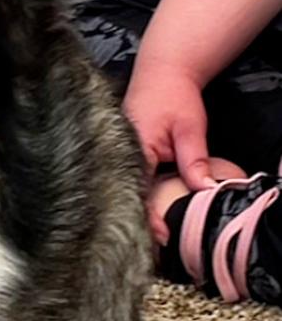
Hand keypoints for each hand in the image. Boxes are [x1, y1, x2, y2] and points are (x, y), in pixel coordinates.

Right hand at [123, 59, 214, 241]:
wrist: (161, 72)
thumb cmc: (173, 96)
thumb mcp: (190, 128)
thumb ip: (194, 160)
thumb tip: (204, 191)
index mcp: (132, 149)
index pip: (138, 192)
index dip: (149, 218)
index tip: (164, 238)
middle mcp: (116, 154)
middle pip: (125, 196)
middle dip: (138, 222)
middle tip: (156, 248)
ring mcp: (115, 153)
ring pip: (123, 190)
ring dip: (135, 211)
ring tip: (149, 237)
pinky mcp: (120, 153)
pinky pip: (125, 180)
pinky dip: (135, 196)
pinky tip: (144, 211)